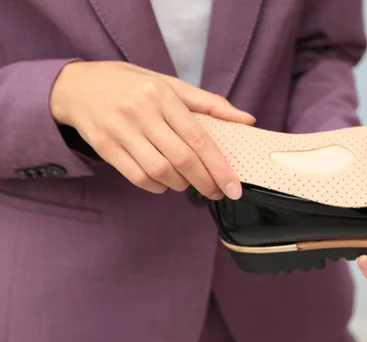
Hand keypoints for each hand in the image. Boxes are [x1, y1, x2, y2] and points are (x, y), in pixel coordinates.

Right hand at [50, 61, 254, 197]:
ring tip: (189, 183)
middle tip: (217, 192)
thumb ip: (211, 104)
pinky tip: (165, 182)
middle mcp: (141, 112)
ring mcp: (120, 130)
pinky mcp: (104, 146)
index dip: (220, 167)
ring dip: (181, 185)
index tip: (234, 187)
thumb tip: (248, 120)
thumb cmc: (133, 85)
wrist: (78, 86)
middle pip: (182, 159)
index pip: (199, 139)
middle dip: (205, 182)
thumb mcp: (171, 85)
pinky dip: (157, 186)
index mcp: (162, 95)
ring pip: (160, 171)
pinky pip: (137, 177)